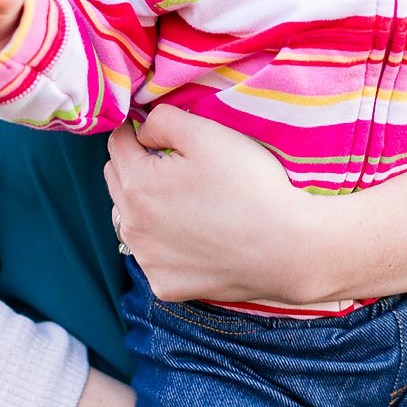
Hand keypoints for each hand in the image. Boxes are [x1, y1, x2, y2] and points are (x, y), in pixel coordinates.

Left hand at [105, 110, 317, 302]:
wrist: (289, 249)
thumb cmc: (250, 186)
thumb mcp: (207, 134)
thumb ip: (162, 120)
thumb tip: (141, 130)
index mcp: (136, 185)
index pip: (117, 143)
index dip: (140, 133)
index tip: (164, 136)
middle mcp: (131, 226)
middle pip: (118, 181)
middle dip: (139, 167)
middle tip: (180, 169)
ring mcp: (147, 261)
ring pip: (130, 220)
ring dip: (145, 207)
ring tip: (187, 204)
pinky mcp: (165, 286)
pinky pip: (152, 256)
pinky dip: (164, 245)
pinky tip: (196, 238)